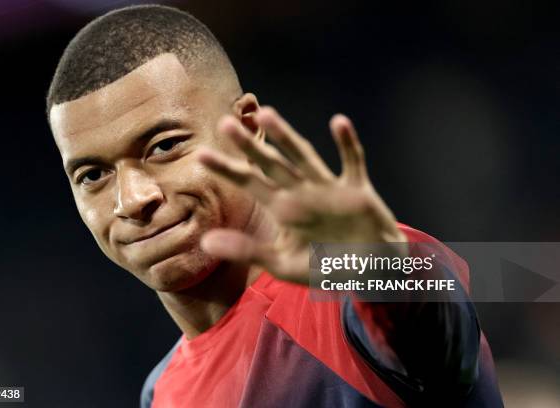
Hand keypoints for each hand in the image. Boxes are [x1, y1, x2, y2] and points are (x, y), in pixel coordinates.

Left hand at [198, 107, 405, 284]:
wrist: (367, 273)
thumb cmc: (323, 266)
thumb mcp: (281, 263)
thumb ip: (246, 250)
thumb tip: (204, 243)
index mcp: (282, 208)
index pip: (248, 183)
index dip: (226, 169)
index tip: (200, 155)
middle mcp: (301, 192)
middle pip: (271, 164)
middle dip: (250, 146)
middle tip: (226, 124)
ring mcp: (328, 189)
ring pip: (304, 157)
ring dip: (287, 138)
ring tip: (266, 115)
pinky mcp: (357, 191)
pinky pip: (353, 163)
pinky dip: (348, 145)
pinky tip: (339, 122)